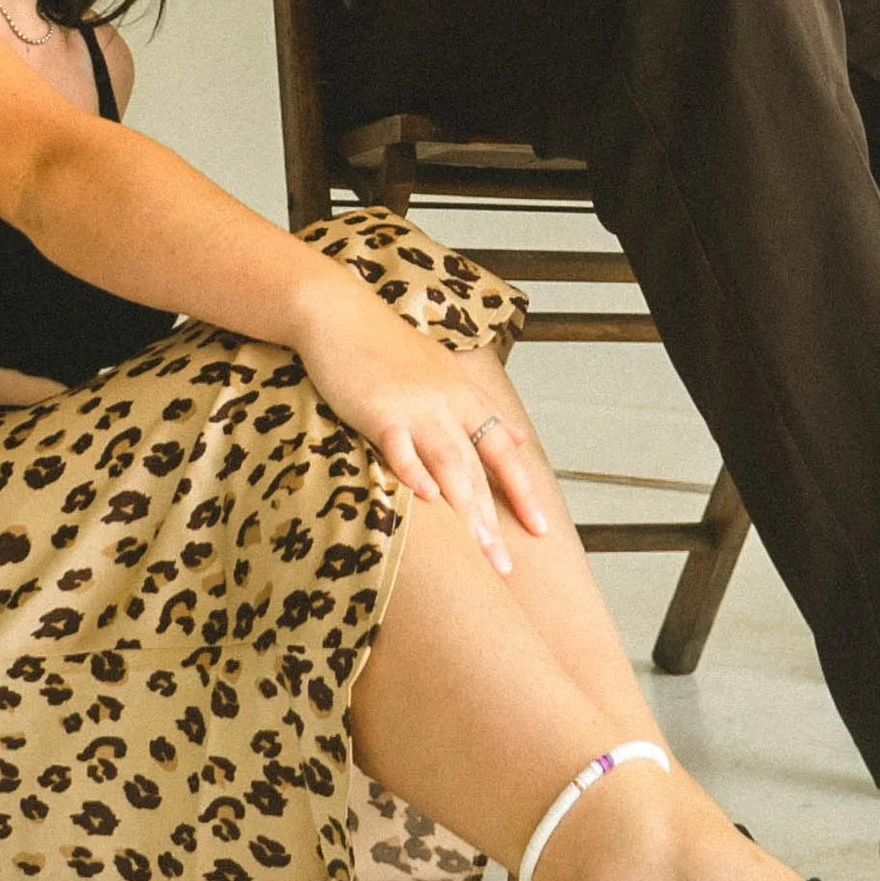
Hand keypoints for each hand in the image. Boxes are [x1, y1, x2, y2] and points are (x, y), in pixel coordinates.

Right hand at [284, 249, 545, 571]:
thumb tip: (518, 440)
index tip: (540, 531)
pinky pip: (400, 445)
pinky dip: (414, 471)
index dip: (522, 491)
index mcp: (463, 396)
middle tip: (505, 568)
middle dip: (493, 522)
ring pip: (450, 463)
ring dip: (467, 510)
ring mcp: (415, 405)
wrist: (339, 312)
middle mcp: (447, 403)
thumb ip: (478, 409)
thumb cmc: (385, 348)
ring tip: (480, 552)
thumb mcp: (442, 371)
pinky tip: (427, 499)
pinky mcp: (378, 409)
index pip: (504, 450)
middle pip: (478, 470)